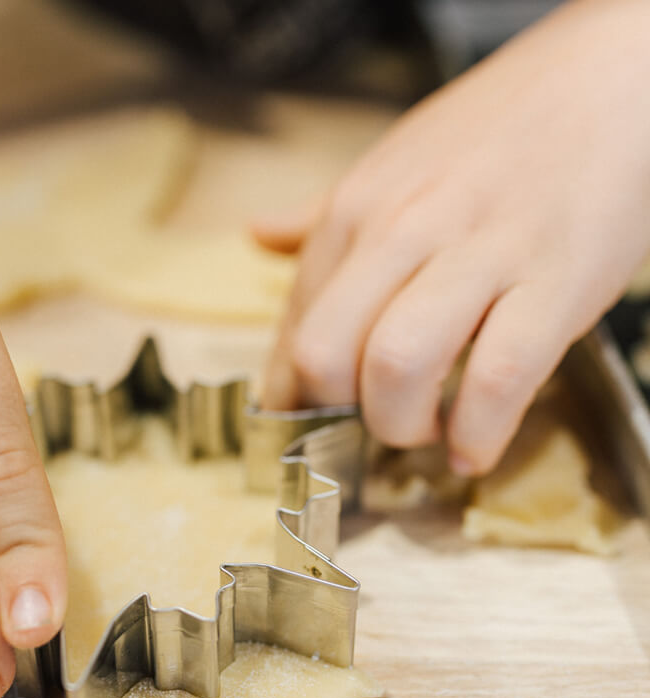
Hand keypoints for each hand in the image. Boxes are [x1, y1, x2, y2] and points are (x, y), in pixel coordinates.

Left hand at [257, 0, 649, 474]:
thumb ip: (323, 214)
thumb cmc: (498, 130)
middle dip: (341, 415)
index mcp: (355, 213)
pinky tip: (475, 446)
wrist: (614, 74)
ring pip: (397, 368)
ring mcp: (480, 255)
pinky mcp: (554, 282)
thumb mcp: (393, 164)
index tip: (310, 424)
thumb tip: (259, 234)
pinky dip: (479, 434)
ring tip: (428, 429)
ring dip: (403, 425)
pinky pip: (496, 380)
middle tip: (374, 421)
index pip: (293, 330)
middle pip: (325, 357)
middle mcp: (404, 231)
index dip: (293, 396)